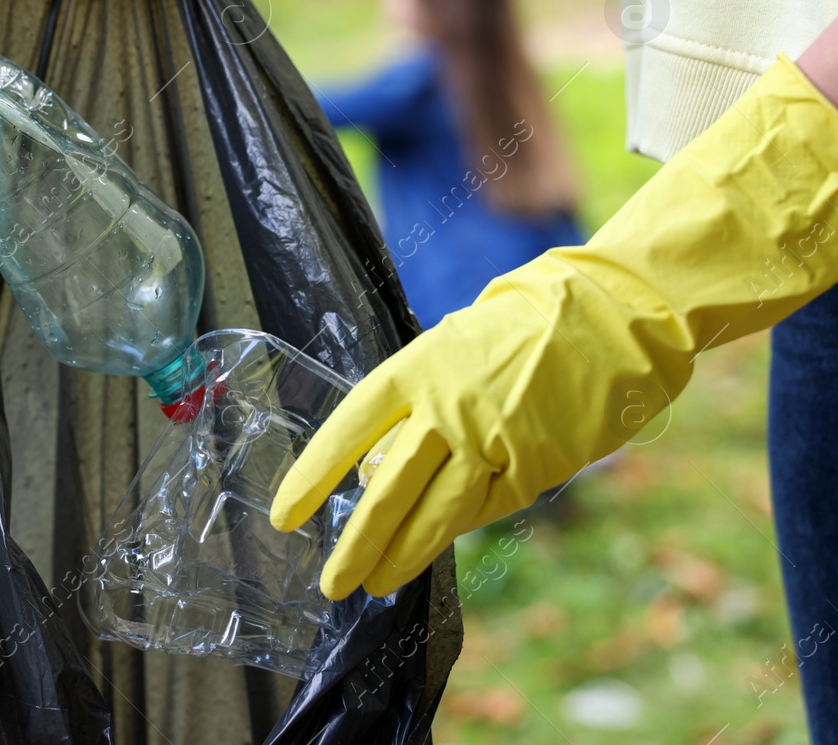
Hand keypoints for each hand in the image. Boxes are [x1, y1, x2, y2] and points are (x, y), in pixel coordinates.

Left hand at [271, 56, 837, 598]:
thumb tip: (381, 465)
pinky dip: (456, 531)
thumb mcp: (451, 346)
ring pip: (435, 514)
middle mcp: (447, 409)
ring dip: (400, 555)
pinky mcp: (535, 468)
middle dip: (355, 541)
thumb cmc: (522, 324)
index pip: (349, 430)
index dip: (314, 475)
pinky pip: (484, 509)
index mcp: (417, 369)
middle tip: (329, 581)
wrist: (612, 315)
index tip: (285, 515)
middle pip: (386, 488)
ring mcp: (493, 442)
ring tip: (372, 584)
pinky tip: (430, 550)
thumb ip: (416, 403)